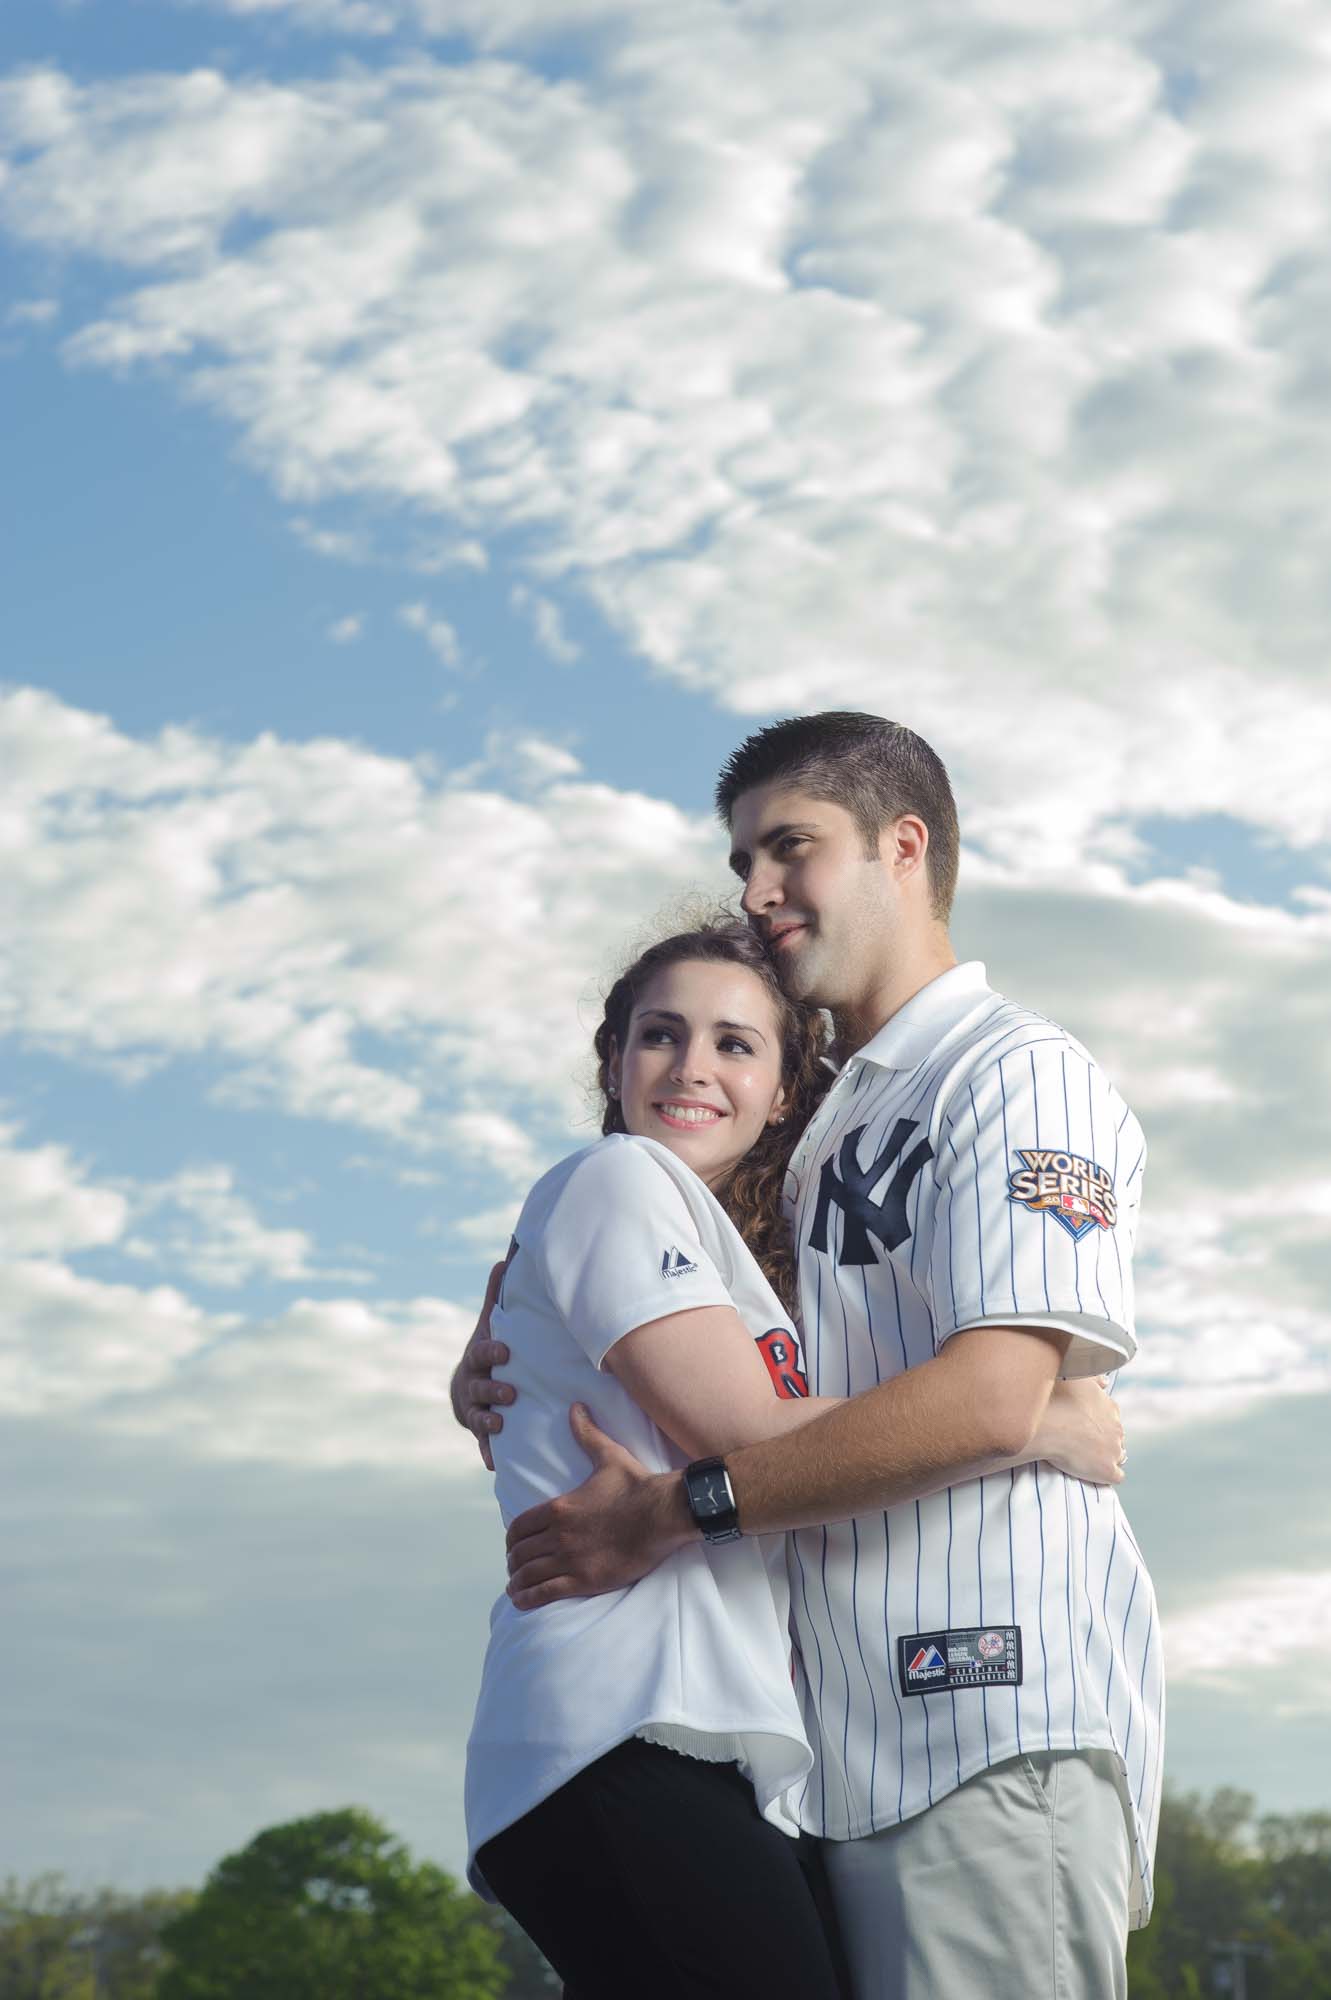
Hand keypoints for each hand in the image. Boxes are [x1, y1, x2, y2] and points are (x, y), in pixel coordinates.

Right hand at [449, 1259, 513, 1471]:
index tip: (504, 1351)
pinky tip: (493, 1462)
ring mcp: (473, 1410)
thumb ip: (496, 1298)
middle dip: (492, 1389)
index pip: (481, 1353)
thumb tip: (503, 1258)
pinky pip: (482, 1445)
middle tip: (509, 1392)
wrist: (467, 1388)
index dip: (491, 1352)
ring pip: (478, 1417)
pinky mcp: (480, 1433)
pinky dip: (487, 1453)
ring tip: (501, 1425)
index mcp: (477, 1359)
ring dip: (488, 1422)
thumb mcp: (490, 1326)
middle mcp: (471, 1385)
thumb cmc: (488, 1351)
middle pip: (479, 1387)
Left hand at [505, 1406, 690, 1609]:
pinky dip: (527, 1599)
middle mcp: (558, 1534)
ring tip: (516, 1587)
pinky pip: (543, 1593)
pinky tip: (522, 1600)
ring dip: (517, 1582)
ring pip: (527, 1574)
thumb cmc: (637, 1486)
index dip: (511, 1538)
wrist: (663, 1513)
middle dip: (513, 1561)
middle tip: (516, 1566)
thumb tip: (575, 1407)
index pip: (518, 1527)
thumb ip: (587, 1434)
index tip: (514, 1544)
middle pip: (519, 1553)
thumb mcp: (608, 1456)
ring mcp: (569, 1559)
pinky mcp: (584, 1580)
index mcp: (559, 1507)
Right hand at [1033, 1376, 1124, 1484]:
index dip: (1100, 1424)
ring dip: (1107, 1457)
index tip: (1086, 1427)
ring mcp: (1114, 1451)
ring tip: (1088, 1458)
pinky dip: (1107, 1476)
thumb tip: (1106, 1382)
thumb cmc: (1056, 1400)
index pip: (1113, 1418)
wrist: (1046, 1426)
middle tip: (1084, 1443)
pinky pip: (1116, 1476)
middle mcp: (1117, 1429)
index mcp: (1111, 1408)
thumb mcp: (1077, 1379)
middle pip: (1117, 1437)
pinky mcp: (1108, 1470)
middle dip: (1104, 1440)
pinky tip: (1095, 1473)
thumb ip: (1094, 1379)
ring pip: (1119, 1456)